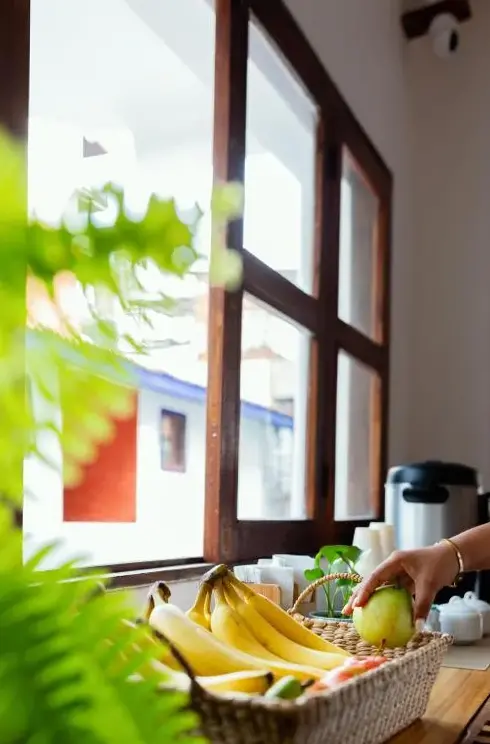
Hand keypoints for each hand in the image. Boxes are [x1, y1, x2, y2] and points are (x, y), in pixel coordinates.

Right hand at [343, 542, 459, 623]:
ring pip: (378, 587)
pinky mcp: (403, 580)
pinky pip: (390, 593)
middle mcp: (393, 566)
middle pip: (371, 581)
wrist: (453, 557)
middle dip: (358, 595)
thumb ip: (422, 605)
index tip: (358, 605)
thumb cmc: (440, 565)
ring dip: (368, 599)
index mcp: (395, 561)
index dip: (364, 590)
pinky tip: (378, 616)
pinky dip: (383, 603)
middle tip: (348, 611)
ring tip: (356, 614)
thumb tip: (416, 628)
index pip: (375, 576)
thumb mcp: (430, 584)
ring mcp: (397, 573)